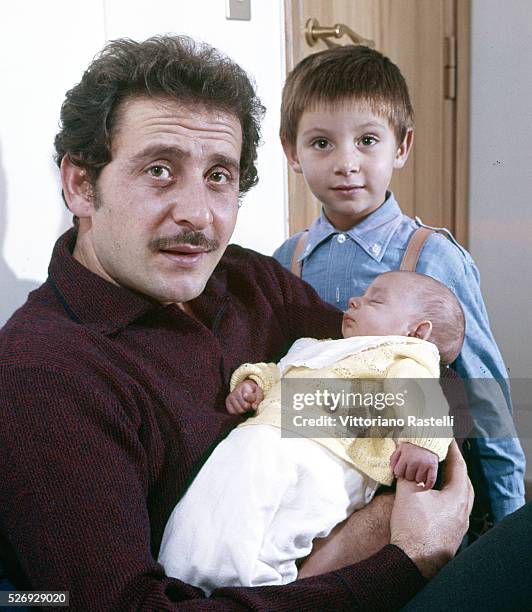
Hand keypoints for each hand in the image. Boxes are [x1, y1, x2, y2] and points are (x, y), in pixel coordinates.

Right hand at [225, 380, 263, 414]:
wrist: (245, 390)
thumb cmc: (253, 392)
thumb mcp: (259, 394)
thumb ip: (258, 399)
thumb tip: (253, 407)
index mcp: (245, 385)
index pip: (248, 397)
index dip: (253, 401)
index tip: (254, 399)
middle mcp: (236, 390)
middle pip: (245, 406)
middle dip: (249, 407)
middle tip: (250, 403)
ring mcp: (230, 396)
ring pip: (239, 411)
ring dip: (244, 411)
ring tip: (246, 405)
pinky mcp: (227, 402)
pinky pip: (233, 413)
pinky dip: (238, 413)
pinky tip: (240, 407)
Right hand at [390, 441, 473, 578]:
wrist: (412, 562)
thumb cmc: (412, 527)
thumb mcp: (407, 493)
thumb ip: (407, 470)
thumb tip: (404, 453)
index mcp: (457, 497)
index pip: (459, 466)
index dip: (452, 450)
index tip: (447, 438)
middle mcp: (463, 511)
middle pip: (464, 482)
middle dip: (455, 467)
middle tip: (444, 455)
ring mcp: (459, 526)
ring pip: (460, 498)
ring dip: (451, 483)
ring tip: (440, 475)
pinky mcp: (452, 535)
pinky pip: (454, 509)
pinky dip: (447, 497)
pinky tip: (435, 498)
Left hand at [390, 442, 438, 488]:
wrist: (428, 441)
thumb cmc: (412, 447)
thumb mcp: (401, 449)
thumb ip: (394, 458)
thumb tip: (391, 471)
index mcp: (405, 456)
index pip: (398, 472)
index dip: (400, 473)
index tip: (403, 470)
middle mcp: (414, 461)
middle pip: (408, 477)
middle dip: (409, 475)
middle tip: (411, 471)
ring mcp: (424, 464)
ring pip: (418, 480)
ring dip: (418, 478)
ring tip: (418, 472)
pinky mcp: (433, 466)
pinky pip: (431, 480)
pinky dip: (428, 485)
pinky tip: (425, 485)